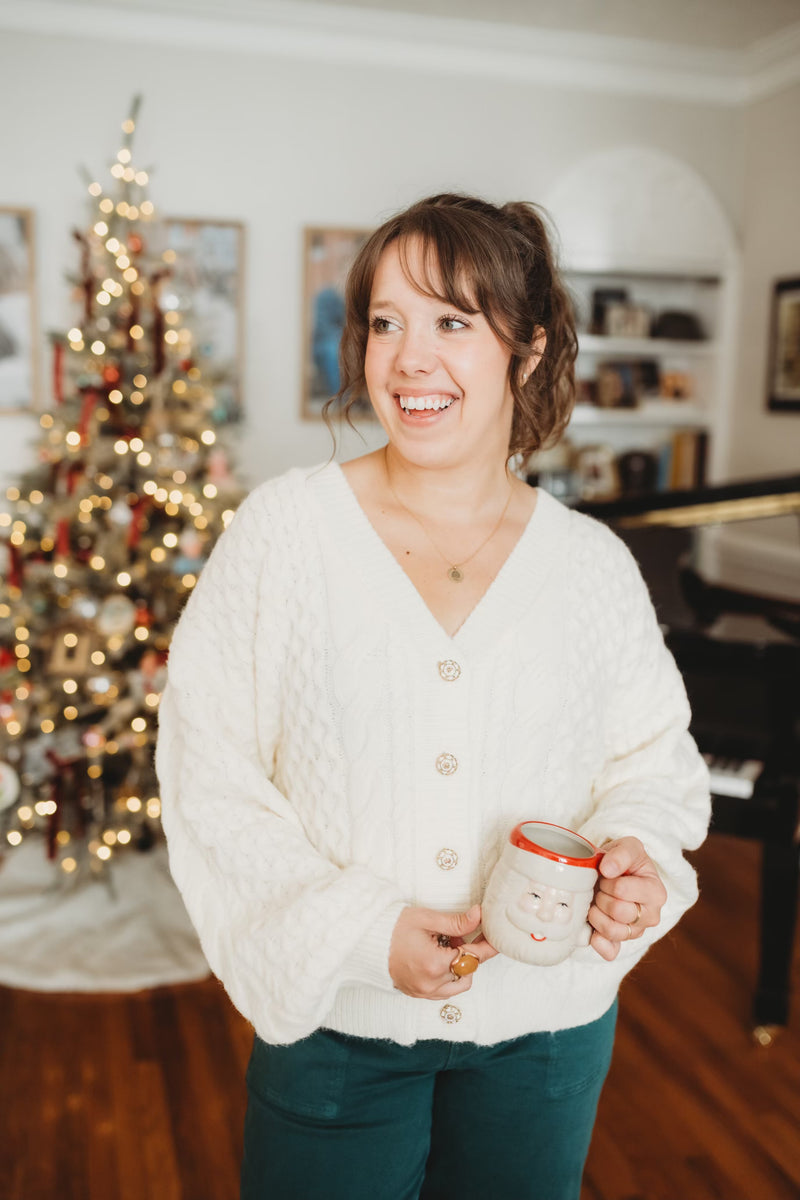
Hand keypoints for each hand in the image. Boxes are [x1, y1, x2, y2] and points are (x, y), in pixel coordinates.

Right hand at [389, 904, 497, 998]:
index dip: (488, 945)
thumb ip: (456, 922)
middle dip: (468, 952)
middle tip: (456, 934)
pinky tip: (437, 958)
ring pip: (459, 984)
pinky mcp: (418, 994)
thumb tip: (479, 916)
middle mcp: (432, 984)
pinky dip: (448, 976)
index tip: (498, 938)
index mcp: (435, 964)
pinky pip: (445, 990)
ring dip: (460, 967)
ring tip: (444, 947)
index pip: (473, 956)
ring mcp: (425, 992)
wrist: (366, 942)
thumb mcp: (426, 919)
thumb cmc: (393, 927)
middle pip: (468, 970)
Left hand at [588, 837, 666, 961]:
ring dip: (596, 914)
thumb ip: (621, 853)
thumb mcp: (628, 847)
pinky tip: (593, 928)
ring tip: (597, 902)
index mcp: (656, 893)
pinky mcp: (621, 945)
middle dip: (601, 896)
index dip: (607, 881)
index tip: (606, 874)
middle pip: (618, 911)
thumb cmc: (623, 862)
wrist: (613, 875)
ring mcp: (636, 933)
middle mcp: (651, 916)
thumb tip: (608, 869)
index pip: (622, 890)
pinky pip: (609, 952)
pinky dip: (597, 941)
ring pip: (612, 931)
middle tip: (600, 888)